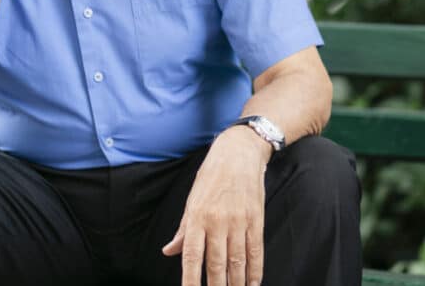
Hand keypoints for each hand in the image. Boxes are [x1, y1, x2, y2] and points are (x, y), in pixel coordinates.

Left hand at [162, 126, 271, 285]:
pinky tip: (252, 284)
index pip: (192, 255)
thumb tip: (169, 251)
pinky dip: (254, 271)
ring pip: (237, 262)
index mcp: (197, 216)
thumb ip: (183, 230)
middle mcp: (217, 221)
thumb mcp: (192, 199)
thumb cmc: (211, 175)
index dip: (190, 279)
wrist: (239, 152)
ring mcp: (238, 221)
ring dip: (235, 284)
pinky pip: (255, 251)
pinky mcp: (255, 219)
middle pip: (216, 264)